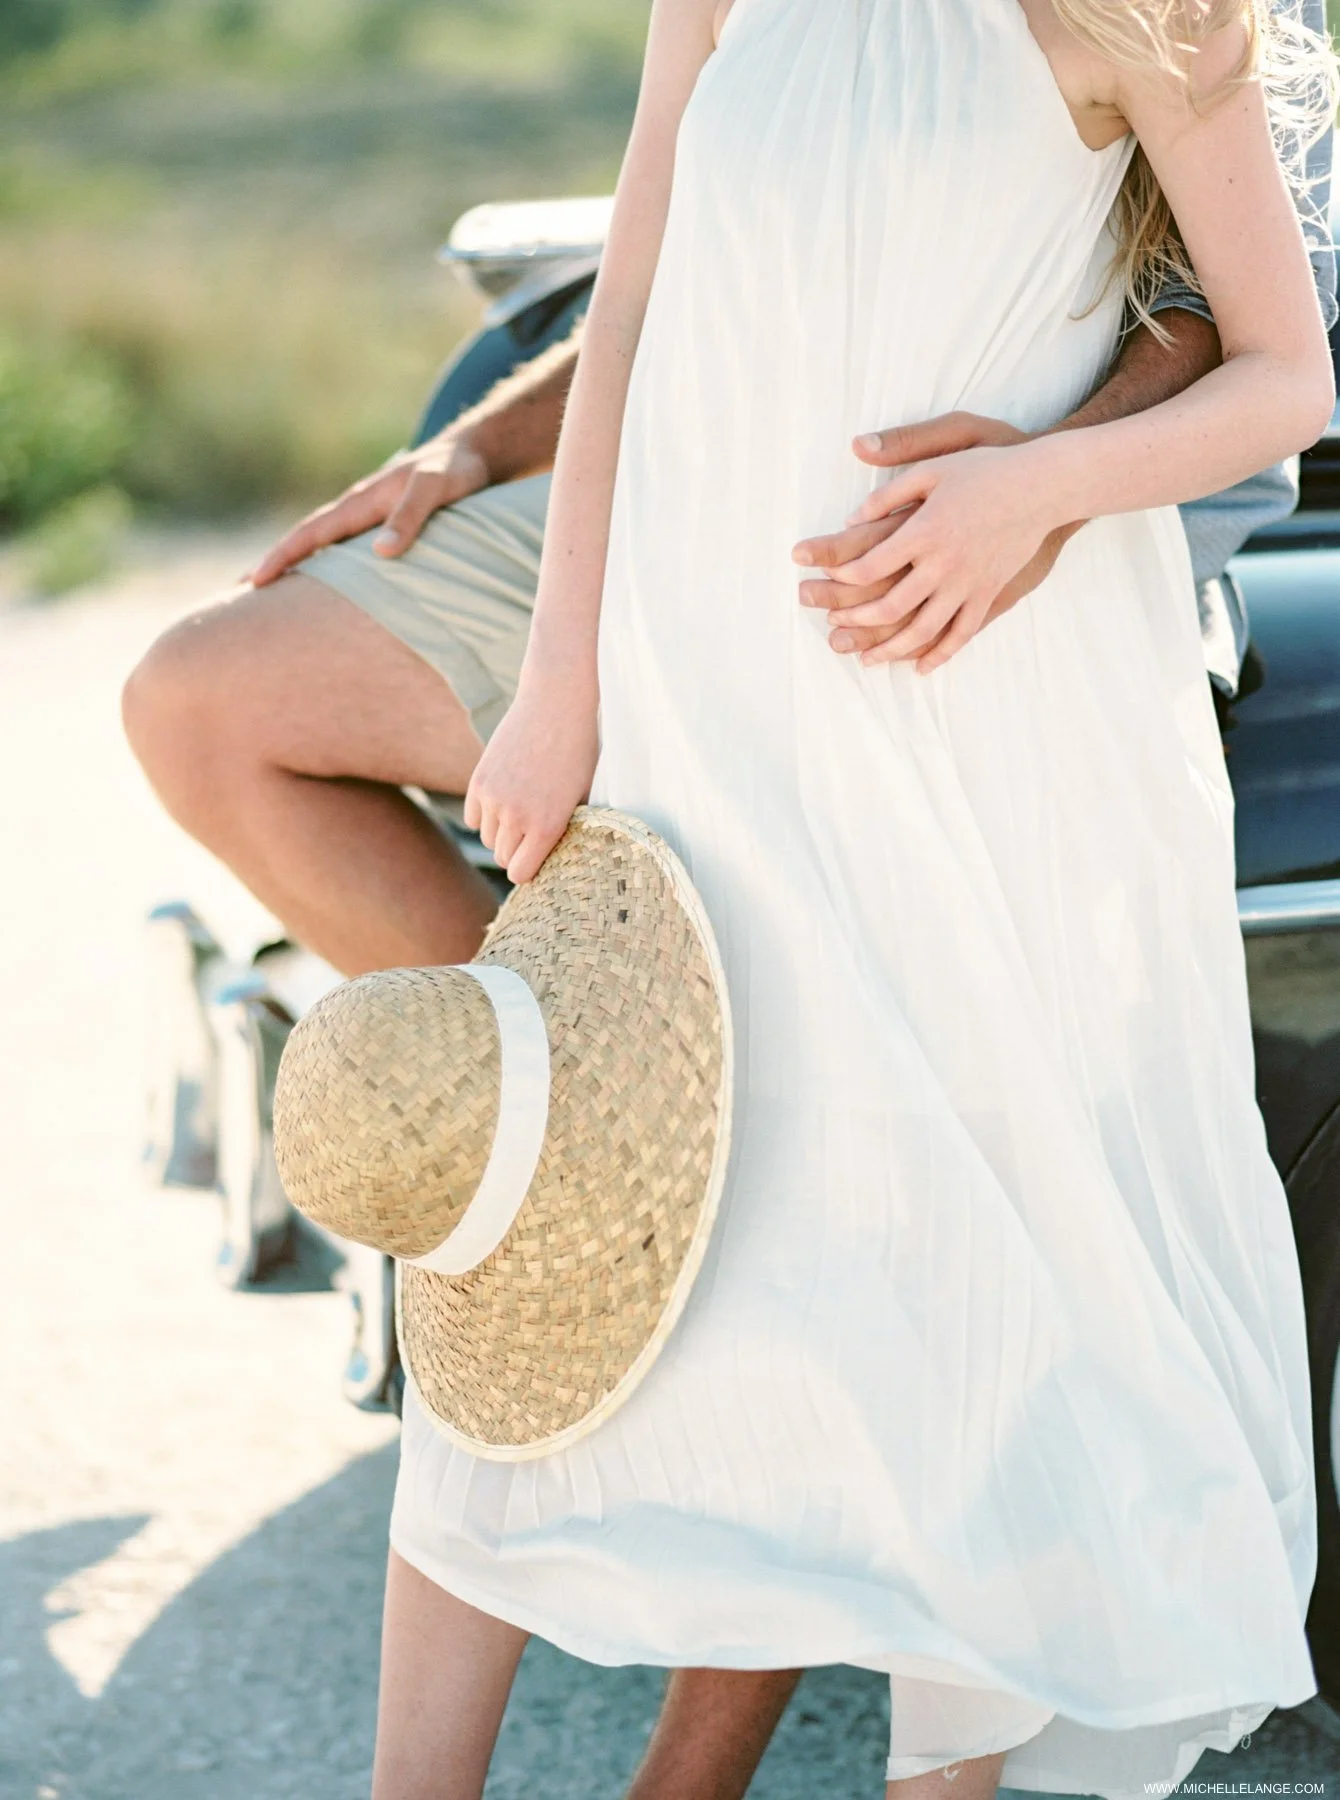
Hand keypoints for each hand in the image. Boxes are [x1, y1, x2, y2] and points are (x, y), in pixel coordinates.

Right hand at [245, 431, 491, 586]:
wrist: (474, 453)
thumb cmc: (456, 473)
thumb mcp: (436, 490)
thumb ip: (411, 517)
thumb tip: (379, 552)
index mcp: (361, 502)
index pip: (311, 534)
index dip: (283, 558)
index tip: (254, 582)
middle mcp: (356, 510)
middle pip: (305, 540)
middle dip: (274, 565)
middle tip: (238, 594)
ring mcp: (367, 517)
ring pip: (321, 545)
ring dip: (296, 567)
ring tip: (270, 594)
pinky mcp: (382, 524)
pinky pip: (344, 548)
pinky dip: (324, 564)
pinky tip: (322, 584)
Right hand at [464, 677, 598, 884]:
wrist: (557, 703)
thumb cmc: (579, 750)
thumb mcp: (582, 795)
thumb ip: (565, 828)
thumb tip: (550, 856)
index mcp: (546, 826)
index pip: (520, 874)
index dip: (528, 869)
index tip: (537, 859)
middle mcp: (516, 817)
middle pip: (502, 857)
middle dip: (516, 852)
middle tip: (532, 836)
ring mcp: (493, 798)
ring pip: (487, 838)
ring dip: (500, 833)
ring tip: (521, 814)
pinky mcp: (478, 781)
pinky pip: (472, 818)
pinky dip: (484, 816)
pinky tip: (503, 802)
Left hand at [792, 412, 1077, 673]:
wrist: (1042, 486)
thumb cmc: (984, 470)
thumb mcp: (932, 467)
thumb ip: (888, 495)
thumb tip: (850, 520)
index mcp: (924, 530)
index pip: (871, 566)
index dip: (842, 578)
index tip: (823, 581)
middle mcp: (943, 563)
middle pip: (890, 606)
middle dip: (856, 620)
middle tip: (833, 626)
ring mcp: (968, 583)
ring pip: (923, 630)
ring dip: (890, 649)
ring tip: (867, 659)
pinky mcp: (988, 594)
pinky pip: (961, 634)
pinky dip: (939, 654)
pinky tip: (920, 667)